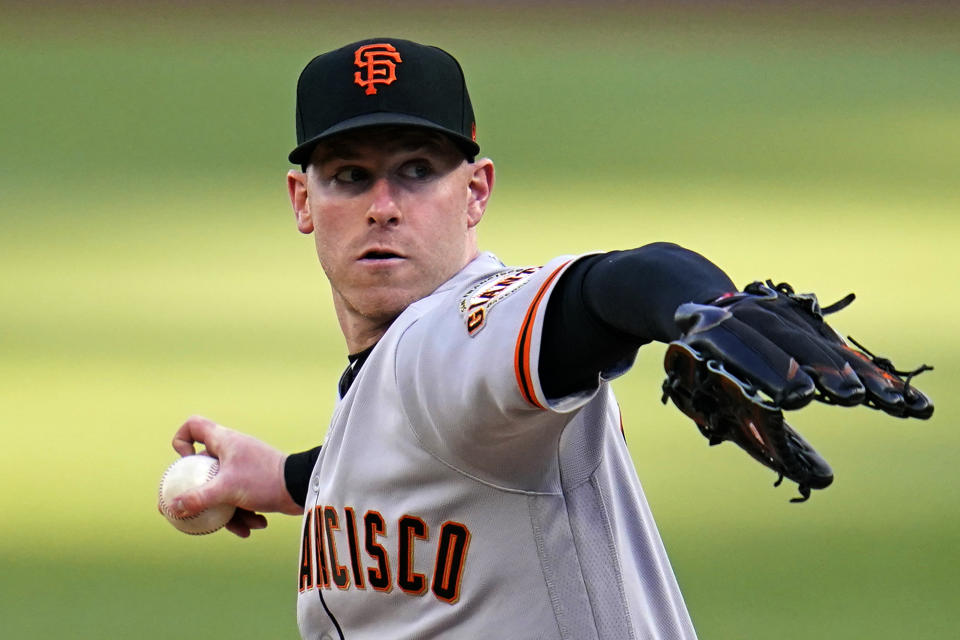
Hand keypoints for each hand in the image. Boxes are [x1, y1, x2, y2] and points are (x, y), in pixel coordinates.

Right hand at [165, 415, 303, 537]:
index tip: (185, 464)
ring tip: (242, 528)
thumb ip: (198, 498)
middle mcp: (232, 450)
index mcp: (223, 441)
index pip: (193, 426)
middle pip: (203, 467)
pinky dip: (244, 513)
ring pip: (221, 488)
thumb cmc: (264, 480)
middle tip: (192, 511)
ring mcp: (243, 465)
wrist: (302, 487)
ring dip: (228, 512)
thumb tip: (171, 507)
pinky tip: (254, 527)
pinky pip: (239, 497)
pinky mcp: (255, 480)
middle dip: (200, 492)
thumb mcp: (227, 490)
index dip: (181, 441)